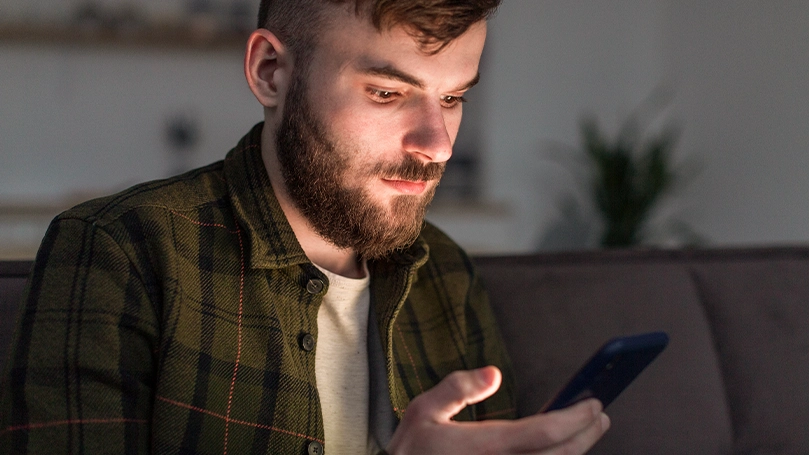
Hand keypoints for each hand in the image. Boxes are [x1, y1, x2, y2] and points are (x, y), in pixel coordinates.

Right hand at [385, 366, 609, 454]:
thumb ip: (457, 388)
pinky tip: (561, 451)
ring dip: (577, 452)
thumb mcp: (423, 411)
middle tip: (600, 415)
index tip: (593, 403)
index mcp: (482, 447)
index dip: (574, 418)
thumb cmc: (412, 451)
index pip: (542, 432)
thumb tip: (494, 373)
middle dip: (586, 435)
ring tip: (588, 431)